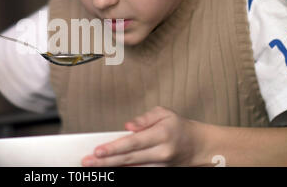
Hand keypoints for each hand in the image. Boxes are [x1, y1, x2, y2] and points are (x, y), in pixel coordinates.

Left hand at [81, 106, 207, 166]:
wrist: (199, 146)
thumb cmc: (178, 127)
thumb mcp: (164, 113)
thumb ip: (144, 118)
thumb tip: (128, 126)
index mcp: (161, 135)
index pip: (133, 143)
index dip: (114, 148)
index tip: (98, 150)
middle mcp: (161, 153)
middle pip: (129, 159)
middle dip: (106, 161)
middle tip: (87, 161)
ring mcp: (160, 166)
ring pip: (132, 169)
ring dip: (112, 169)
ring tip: (94, 167)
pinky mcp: (159, 172)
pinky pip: (139, 173)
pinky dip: (124, 172)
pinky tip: (110, 170)